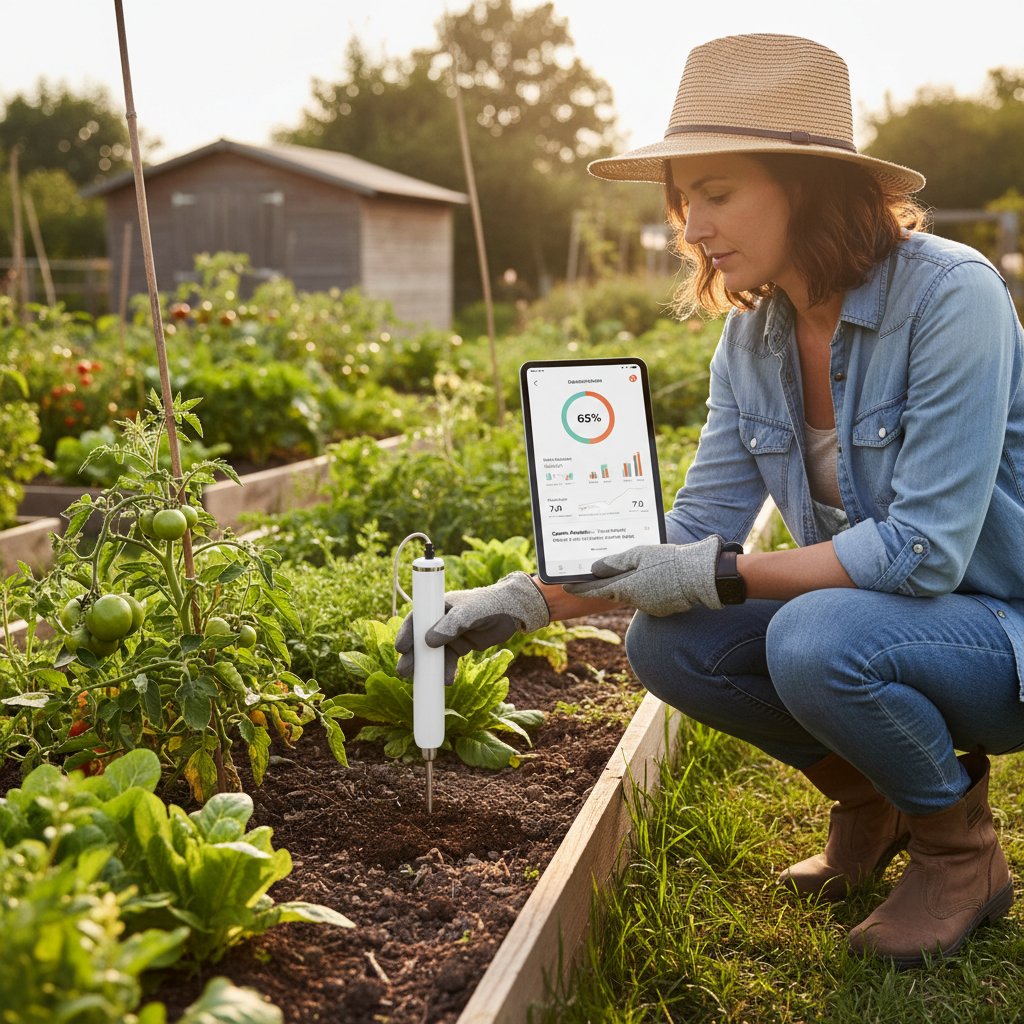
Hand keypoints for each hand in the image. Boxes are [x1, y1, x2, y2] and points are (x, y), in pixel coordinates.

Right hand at [395, 571, 550, 683]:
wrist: (512, 612)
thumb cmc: (490, 605)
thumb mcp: (470, 611)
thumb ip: (451, 624)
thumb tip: (428, 641)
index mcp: (438, 606)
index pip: (416, 619)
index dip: (407, 633)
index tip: (401, 648)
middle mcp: (440, 621)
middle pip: (420, 639)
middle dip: (412, 656)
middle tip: (403, 672)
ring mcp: (449, 635)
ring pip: (433, 654)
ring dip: (426, 668)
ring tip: (420, 682)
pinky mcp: (460, 646)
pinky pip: (448, 661)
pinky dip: (445, 671)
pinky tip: (446, 682)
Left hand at [562, 536, 723, 615]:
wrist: (700, 576)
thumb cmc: (669, 562)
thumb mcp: (639, 555)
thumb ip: (616, 562)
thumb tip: (595, 568)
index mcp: (626, 588)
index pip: (597, 590)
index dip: (580, 588)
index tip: (566, 586)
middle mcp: (635, 600)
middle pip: (614, 591)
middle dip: (605, 583)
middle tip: (594, 575)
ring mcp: (649, 606)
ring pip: (631, 593)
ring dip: (628, 584)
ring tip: (633, 570)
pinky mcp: (662, 607)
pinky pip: (647, 596)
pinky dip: (645, 588)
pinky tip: (652, 577)